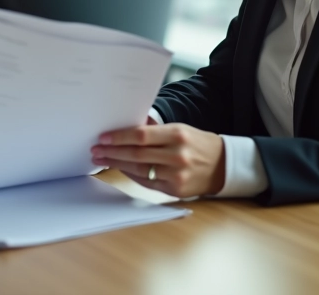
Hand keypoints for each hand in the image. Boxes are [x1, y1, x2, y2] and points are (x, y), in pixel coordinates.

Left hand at [90, 123, 225, 198]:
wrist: (222, 165)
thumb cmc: (197, 143)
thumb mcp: (180, 129)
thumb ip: (155, 130)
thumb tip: (125, 128)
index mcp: (177, 135)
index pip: (141, 135)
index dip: (119, 137)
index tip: (103, 137)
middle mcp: (177, 155)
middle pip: (137, 154)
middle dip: (112, 152)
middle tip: (96, 150)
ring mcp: (176, 175)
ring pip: (139, 170)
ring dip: (117, 165)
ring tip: (102, 160)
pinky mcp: (175, 190)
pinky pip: (147, 182)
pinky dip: (132, 175)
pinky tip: (120, 169)